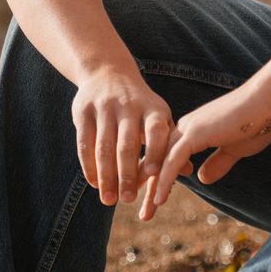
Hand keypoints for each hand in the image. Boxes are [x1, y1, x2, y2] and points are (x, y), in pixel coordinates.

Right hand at [71, 68, 187, 206]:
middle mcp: (128, 106)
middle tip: (128, 199)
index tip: (155, 174)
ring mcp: (104, 107)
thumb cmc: (141, 105)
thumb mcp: (159, 117)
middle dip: (127, 174)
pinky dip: (89, 166)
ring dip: (106, 176)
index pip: (156, 131)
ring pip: (104, 147)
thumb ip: (169, 144)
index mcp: (152, 108)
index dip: (155, 151)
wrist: (107, 71)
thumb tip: (187, 170)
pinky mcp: (84, 111)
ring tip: (109, 199)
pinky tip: (94, 183)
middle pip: (126, 144)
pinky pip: (84, 143)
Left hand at [143, 83, 270, 218]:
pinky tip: (159, 198)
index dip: (160, 178)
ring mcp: (189, 129)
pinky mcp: (196, 133)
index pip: (169, 157)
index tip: (154, 199)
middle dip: (148, 186)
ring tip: (145, 213)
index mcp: (194, 131)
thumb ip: (217, 163)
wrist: (269, 99)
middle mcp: (186, 128)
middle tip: (142, 212)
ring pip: (161, 162)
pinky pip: (174, 160)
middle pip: (158, 160)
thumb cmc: (257, 121)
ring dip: (151, 188)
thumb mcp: (234, 149)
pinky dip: (164, 180)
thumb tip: (201, 178)